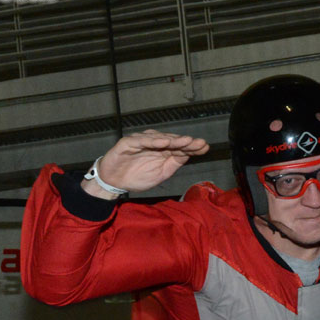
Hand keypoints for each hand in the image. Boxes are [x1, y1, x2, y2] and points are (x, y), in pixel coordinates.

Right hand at [85, 130, 209, 198]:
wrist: (114, 181)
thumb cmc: (137, 176)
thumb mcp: (161, 173)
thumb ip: (174, 163)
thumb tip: (190, 154)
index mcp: (163, 151)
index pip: (180, 147)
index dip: (193, 147)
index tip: (205, 147)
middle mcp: (154, 143)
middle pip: (173, 141)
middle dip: (186, 142)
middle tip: (199, 143)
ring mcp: (141, 141)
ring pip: (159, 138)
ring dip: (173, 139)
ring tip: (186, 141)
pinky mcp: (128, 142)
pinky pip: (141, 140)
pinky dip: (153, 141)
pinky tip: (164, 142)